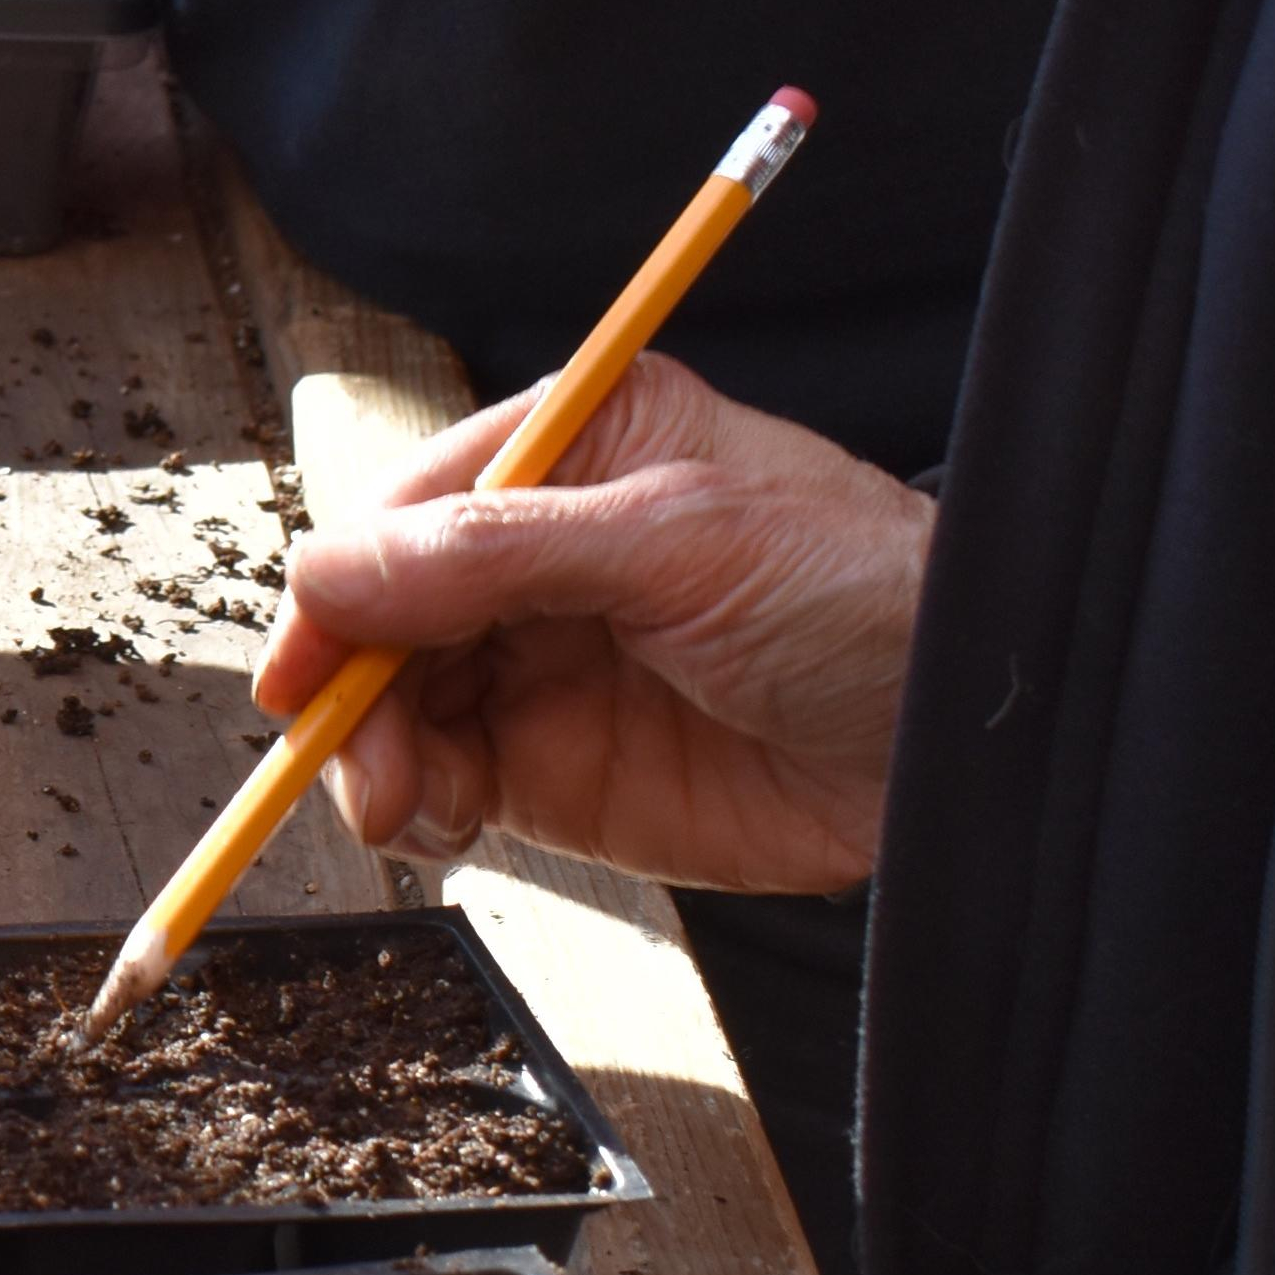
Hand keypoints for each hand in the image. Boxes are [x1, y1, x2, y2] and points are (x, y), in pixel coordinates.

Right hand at [256, 356, 931, 891]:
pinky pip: (440, 783)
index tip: (307, 665)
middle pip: (379, 614)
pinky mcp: (553, 766)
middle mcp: (539, 553)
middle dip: (352, 691)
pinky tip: (447, 824)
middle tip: (363, 762)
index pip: (407, 508)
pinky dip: (418, 810)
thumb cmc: (865, 597)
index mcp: (574, 450)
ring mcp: (540, 662)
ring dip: (378, 760)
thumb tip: (332, 572)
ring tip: (416, 809)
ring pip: (392, 706)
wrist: (966, 748)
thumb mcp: (680, 543)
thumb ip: (494, 554)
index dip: (342, 587)